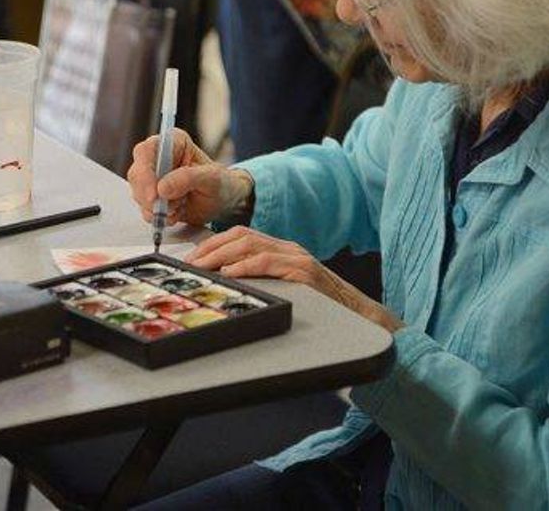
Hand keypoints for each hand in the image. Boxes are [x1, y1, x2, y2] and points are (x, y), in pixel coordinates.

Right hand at [128, 128, 252, 227]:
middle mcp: (158, 157)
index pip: (146, 151)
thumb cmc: (221, 184)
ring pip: (138, 193)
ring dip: (158, 207)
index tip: (154, 195)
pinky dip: (160, 216)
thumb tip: (162, 188)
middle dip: (150, 196)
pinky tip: (177, 213)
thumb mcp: (212, 178)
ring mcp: (152, 178)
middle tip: (169, 208)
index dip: (145, 173)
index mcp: (173, 142)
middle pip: (137, 174)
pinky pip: (145, 209)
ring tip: (181, 206)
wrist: (223, 202)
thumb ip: (188, 178)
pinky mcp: (151, 196)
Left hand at [188, 226, 404, 331]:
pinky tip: (230, 274)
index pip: (240, 235)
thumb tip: (226, 282)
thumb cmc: (320, 305)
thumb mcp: (285, 287)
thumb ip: (262, 279)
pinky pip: (269, 262)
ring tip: (203, 267)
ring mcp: (296, 257)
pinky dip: (246, 266)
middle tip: (191, 263)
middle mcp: (288, 248)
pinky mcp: (304, 271)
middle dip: (211, 247)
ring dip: (222, 255)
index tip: (193, 257)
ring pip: (251, 245)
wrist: (357, 313)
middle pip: (241, 236)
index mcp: (281, 249)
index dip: (213, 243)